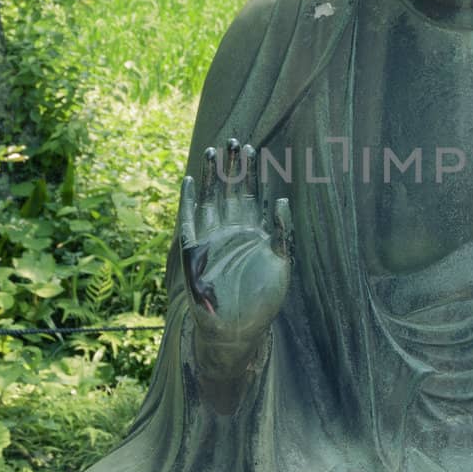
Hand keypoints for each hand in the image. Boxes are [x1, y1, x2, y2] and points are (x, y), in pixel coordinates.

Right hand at [180, 139, 292, 363]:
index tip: (253, 150)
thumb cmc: (262, 300)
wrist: (238, 329)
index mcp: (254, 232)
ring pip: (211, 200)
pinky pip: (189, 221)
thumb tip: (282, 200)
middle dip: (233, 167)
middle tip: (234, 141)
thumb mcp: (282, 263)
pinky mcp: (195, 251)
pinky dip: (189, 201)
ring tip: (213, 152)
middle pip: (231, 191)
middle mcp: (232, 231)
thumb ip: (283, 232)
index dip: (252, 174)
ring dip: (212, 177)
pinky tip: (190, 181)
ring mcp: (213, 239)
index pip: (253, 195)